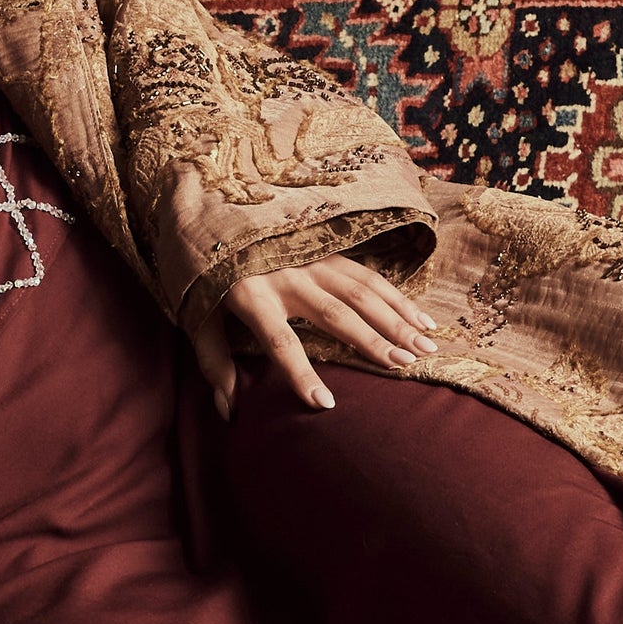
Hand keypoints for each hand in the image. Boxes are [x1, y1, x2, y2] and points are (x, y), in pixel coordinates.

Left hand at [190, 254, 441, 416]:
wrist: (214, 213)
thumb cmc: (206, 275)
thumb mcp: (197, 318)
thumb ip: (213, 363)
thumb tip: (230, 410)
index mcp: (252, 296)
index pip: (280, 342)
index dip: (301, 374)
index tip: (324, 403)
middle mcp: (288, 276)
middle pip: (336, 314)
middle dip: (373, 340)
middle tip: (406, 366)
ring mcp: (311, 260)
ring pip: (362, 292)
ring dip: (396, 319)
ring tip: (425, 346)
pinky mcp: (328, 251)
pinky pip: (369, 276)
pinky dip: (397, 298)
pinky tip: (421, 318)